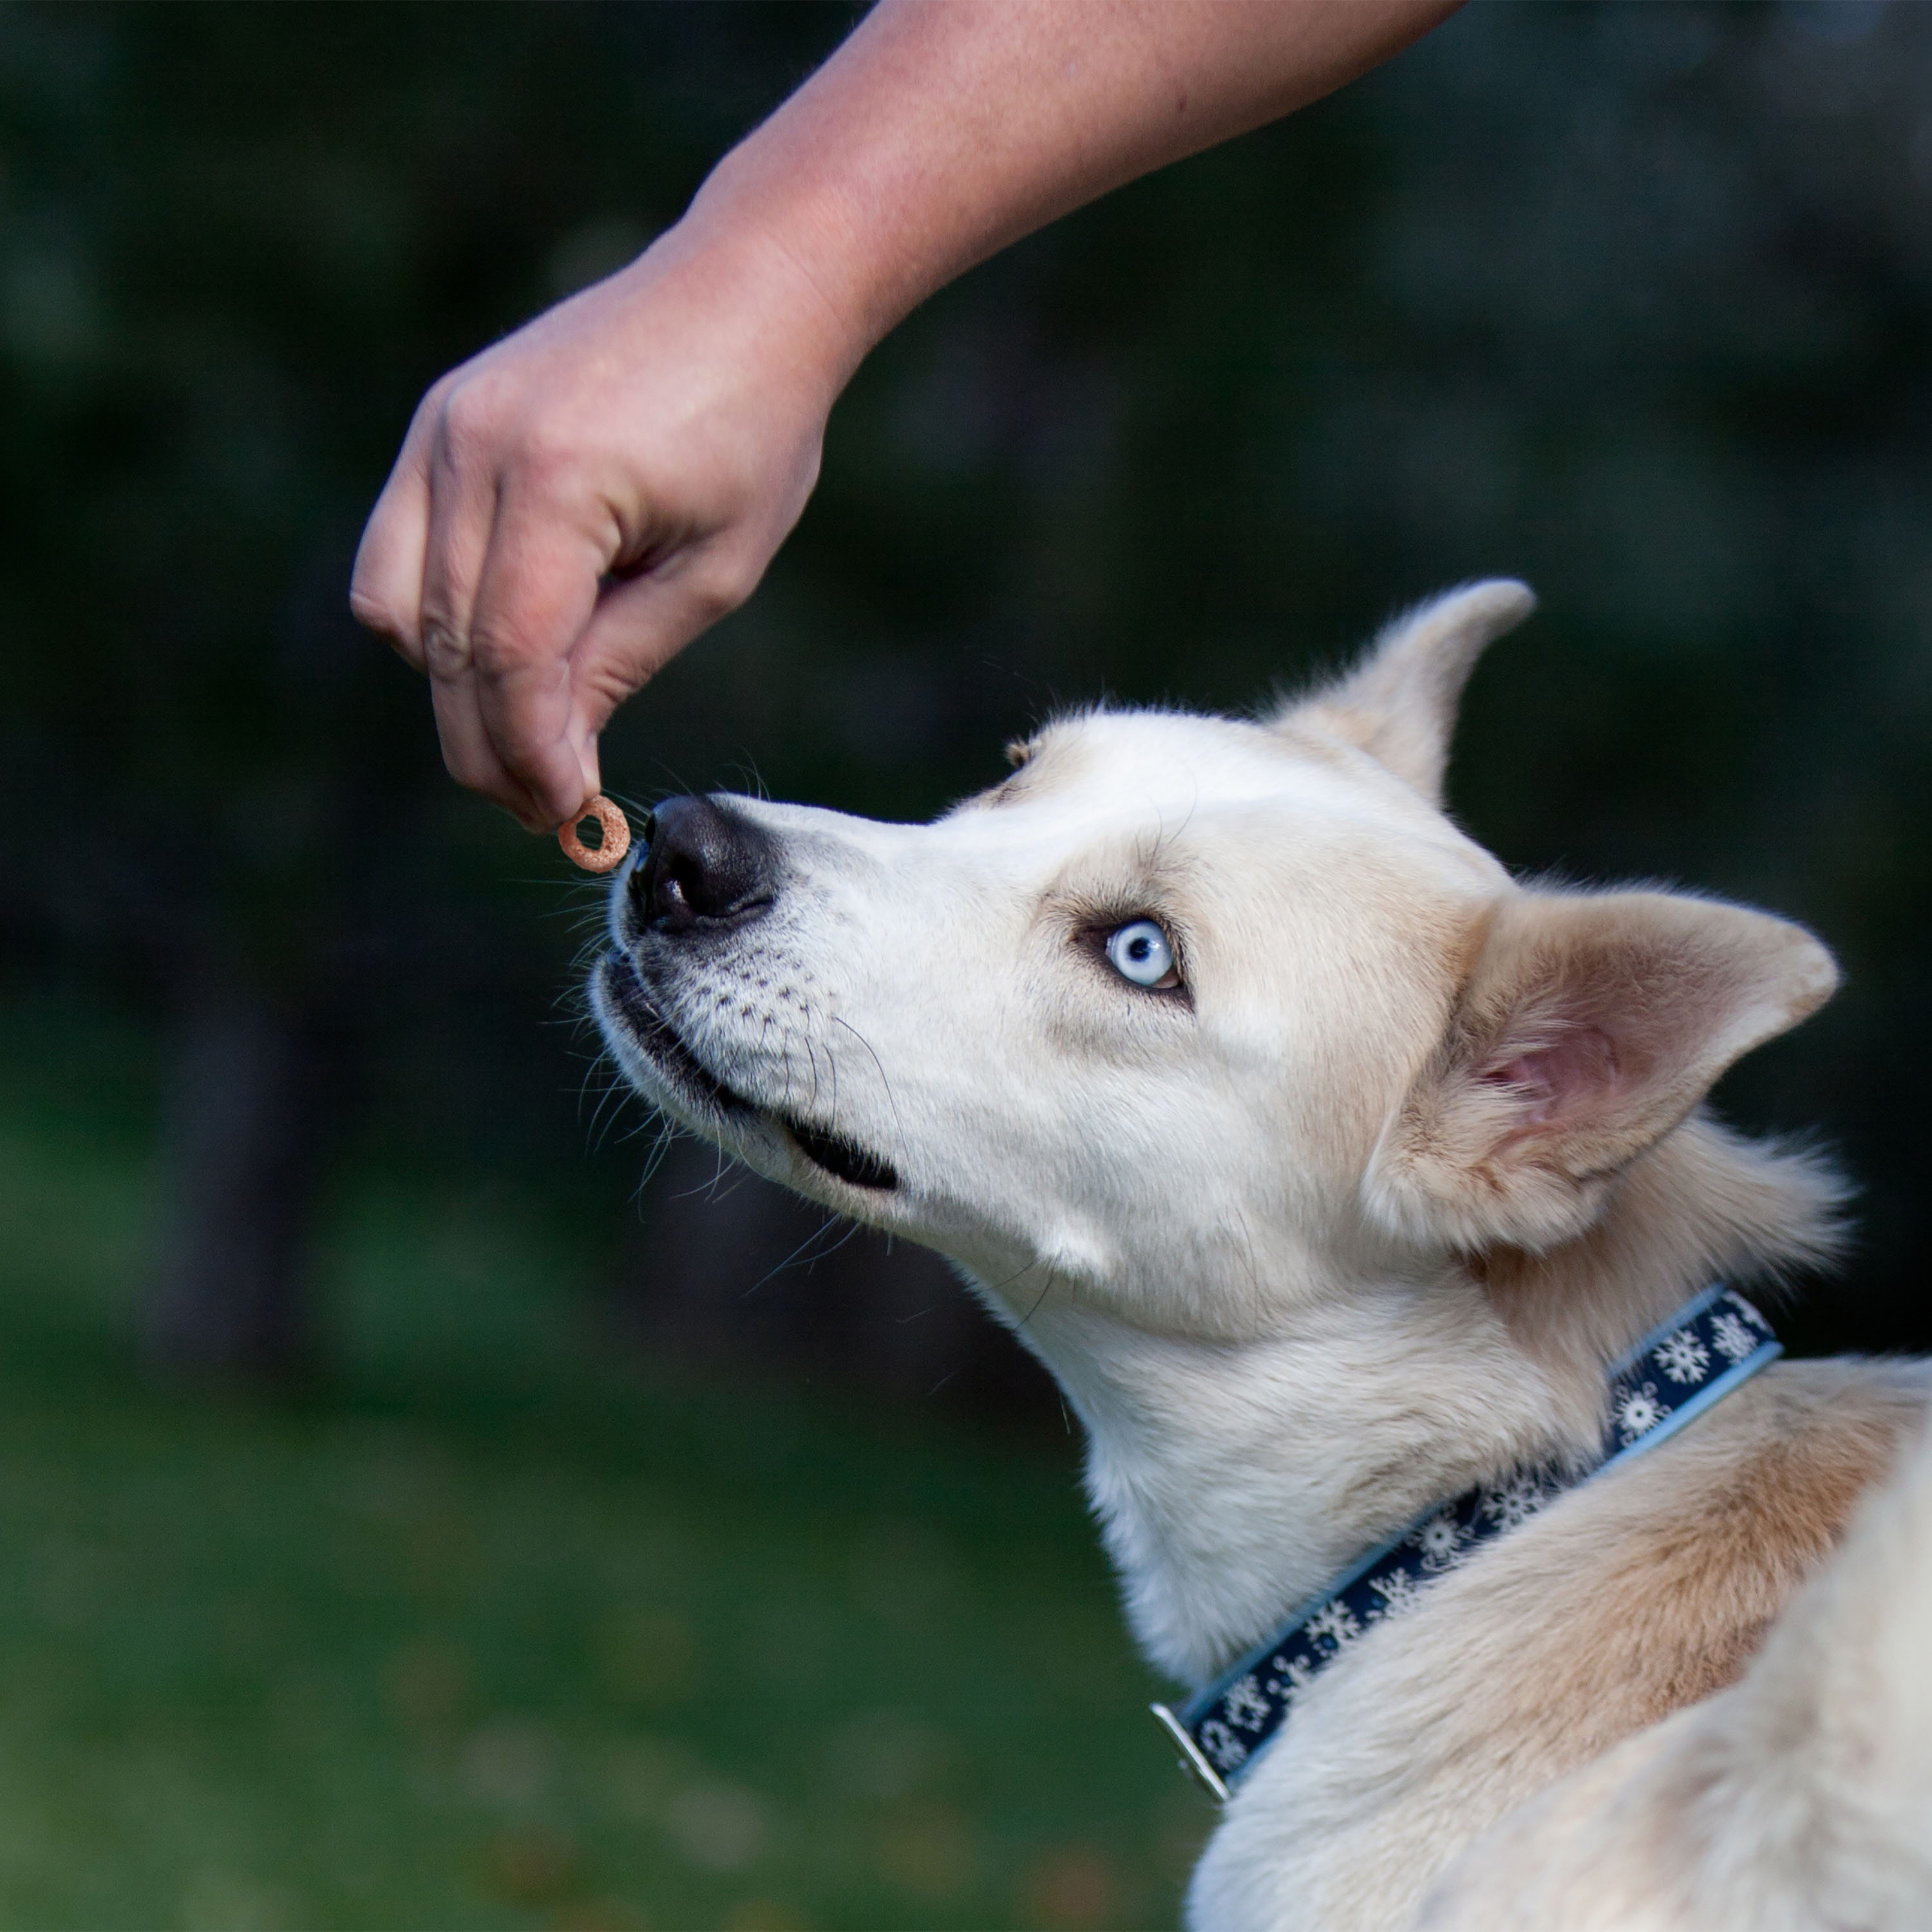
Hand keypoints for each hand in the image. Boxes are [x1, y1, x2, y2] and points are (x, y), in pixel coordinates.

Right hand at [350, 219, 850, 829]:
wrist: (744, 290)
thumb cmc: (755, 429)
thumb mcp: (711, 571)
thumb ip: (617, 664)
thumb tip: (554, 764)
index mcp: (554, 481)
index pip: (509, 658)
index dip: (529, 754)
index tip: (568, 814)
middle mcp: (472, 446)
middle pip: (447, 648)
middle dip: (491, 745)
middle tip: (547, 807)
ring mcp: (442, 427)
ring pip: (400, 613)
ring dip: (456, 692)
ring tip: (532, 734)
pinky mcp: (437, 421)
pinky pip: (395, 558)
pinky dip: (434, 624)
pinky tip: (505, 651)